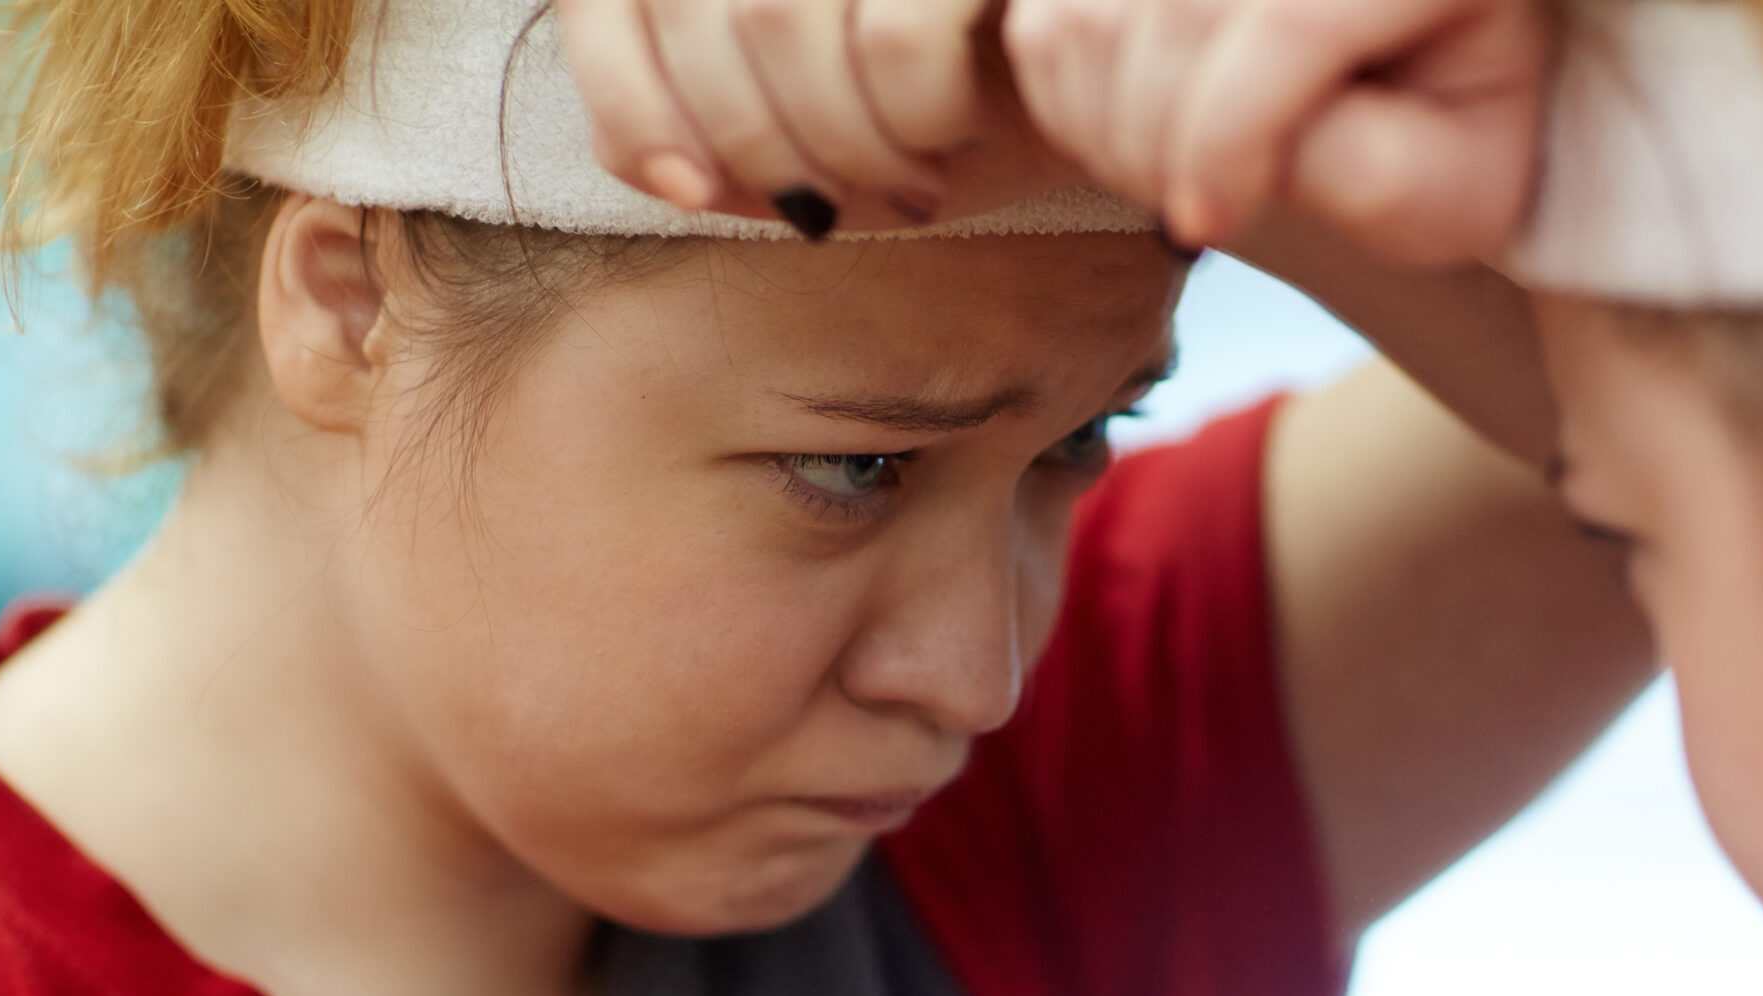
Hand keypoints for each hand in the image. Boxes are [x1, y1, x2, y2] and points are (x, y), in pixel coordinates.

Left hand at [553, 0, 1006, 232]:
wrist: (1133, 74)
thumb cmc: (983, 90)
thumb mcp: (834, 111)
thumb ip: (720, 117)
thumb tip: (667, 171)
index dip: (629, 97)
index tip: (686, 187)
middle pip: (703, 5)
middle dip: (752, 142)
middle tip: (822, 208)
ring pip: (783, 17)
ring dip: (837, 140)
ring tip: (900, 182)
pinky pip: (896, 37)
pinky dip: (912, 117)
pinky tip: (952, 140)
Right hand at [1003, 0, 1553, 264]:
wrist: (1408, 81)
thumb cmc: (1436, 143)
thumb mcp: (1451, 188)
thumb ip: (1377, 174)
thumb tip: (1254, 155)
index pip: (1291, 19)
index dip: (1230, 138)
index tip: (1206, 227)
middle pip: (1179, 12)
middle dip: (1169, 145)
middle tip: (1198, 216)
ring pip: (1093, 17)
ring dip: (1115, 132)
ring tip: (1179, 180)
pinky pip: (1045, 19)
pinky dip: (1071, 100)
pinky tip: (1140, 136)